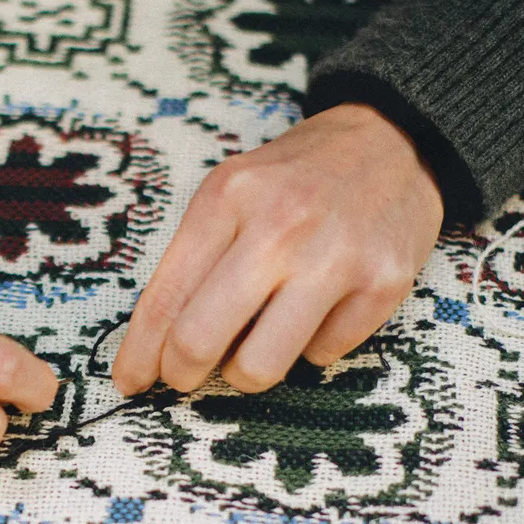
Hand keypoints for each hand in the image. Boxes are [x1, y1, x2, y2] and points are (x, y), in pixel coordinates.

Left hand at [112, 104, 442, 396]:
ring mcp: (335, 258)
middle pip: (200, 339)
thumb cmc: (297, 178)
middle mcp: (279, 227)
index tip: (129, 381)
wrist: (394, 142)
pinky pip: (323, 356)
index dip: (140, 352)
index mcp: (229, 197)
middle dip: (181, 374)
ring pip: (260, 365)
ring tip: (254, 347)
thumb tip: (157, 345)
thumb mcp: (232, 191)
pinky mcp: (383, 284)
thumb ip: (195, 259)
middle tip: (183, 377)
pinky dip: (311, 346)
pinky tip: (318, 310)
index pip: (166, 296)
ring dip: (246, 372)